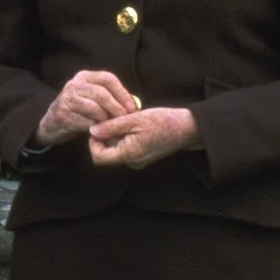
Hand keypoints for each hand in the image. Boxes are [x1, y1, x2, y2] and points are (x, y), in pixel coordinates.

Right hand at [36, 68, 139, 144]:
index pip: (108, 78)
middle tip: (124, 119)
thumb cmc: (78, 111)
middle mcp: (74, 85)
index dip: (122, 93)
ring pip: (94, 108)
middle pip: (101, 93)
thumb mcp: (92, 99)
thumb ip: (110, 98)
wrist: (51, 124)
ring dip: (106, 119)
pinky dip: (96, 128)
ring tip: (112, 126)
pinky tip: (100, 132)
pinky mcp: (63, 114)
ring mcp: (67, 99)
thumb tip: (134, 103)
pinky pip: (85, 122)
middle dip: (116, 108)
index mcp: (84, 76)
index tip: (132, 107)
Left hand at [85, 104, 201, 170]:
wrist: (187, 129)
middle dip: (106, 135)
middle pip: (106, 152)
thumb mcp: (134, 119)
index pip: (98, 158)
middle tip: (114, 118)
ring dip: (116, 134)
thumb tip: (92, 131)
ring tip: (127, 119)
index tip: (99, 126)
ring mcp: (137, 160)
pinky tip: (134, 124)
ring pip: (116, 148)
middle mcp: (132, 161)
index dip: (93, 142)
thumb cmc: (163, 122)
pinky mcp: (142, 155)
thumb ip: (111, 126)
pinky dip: (125, 136)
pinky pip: (126, 147)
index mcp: (129, 154)